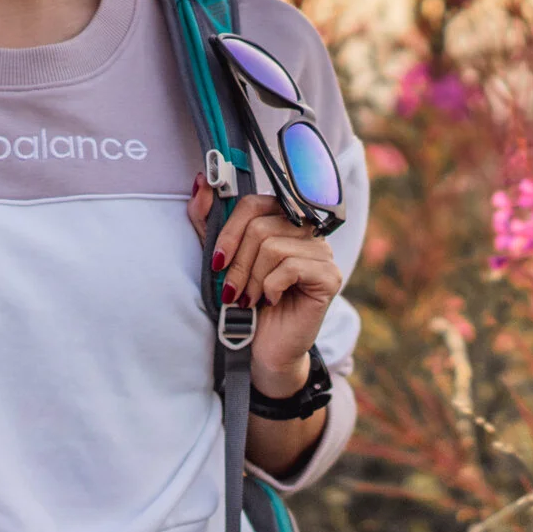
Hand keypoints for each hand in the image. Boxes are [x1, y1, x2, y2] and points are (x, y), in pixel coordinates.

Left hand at [186, 180, 338, 395]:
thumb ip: (210, 224)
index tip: (216, 260)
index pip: (254, 204)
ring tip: (250, 299)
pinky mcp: (329, 276)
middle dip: (238, 264)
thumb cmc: (246, 304)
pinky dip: (271, 287)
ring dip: (252, 279)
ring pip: (273, 247)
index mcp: (283, 221)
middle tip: (232, 290)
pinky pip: (291, 267)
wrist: (266, 348)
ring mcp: (322, 253)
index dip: (229, 230)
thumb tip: (202, 183)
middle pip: (261, 227)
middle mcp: (307, 231)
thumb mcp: (222, 260)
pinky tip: (271, 300)